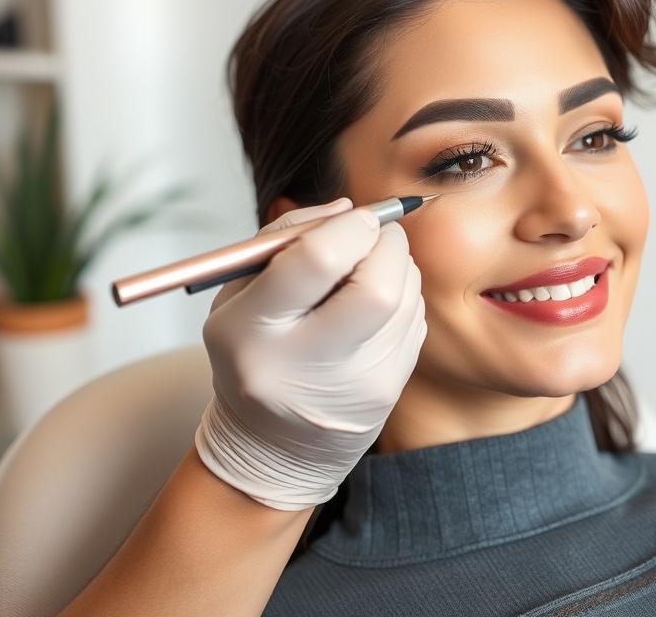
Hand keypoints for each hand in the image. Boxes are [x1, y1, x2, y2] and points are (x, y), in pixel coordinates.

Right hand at [194, 198, 426, 509]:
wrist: (275, 446)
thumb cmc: (254, 350)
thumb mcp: (240, 294)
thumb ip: (285, 238)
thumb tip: (350, 209)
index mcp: (253, 332)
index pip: (316, 262)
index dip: (348, 226)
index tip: (356, 216)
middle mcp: (306, 364)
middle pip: (379, 288)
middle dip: (387, 244)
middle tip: (375, 233)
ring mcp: (356, 384)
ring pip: (406, 298)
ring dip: (397, 265)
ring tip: (368, 269)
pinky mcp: (390, 390)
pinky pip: (416, 318)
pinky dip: (404, 294)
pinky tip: (375, 305)